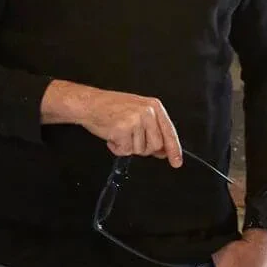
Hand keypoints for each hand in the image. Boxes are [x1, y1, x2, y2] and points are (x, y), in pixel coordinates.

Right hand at [43, 80, 180, 163]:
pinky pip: (125, 151)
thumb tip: (163, 151)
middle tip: (129, 137)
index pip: (169, 132)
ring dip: (127, 146)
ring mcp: (136, 120)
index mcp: (154, 106)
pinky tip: (112, 136)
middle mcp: (148, 112)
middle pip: (155, 145)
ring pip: (140, 150)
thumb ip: (153, 131)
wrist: (90, 103)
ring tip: (118, 132)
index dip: (174, 150)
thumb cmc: (111, 108)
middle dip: (142, 148)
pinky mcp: (123, 129)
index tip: (176, 162)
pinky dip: (117, 148)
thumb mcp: (138, 113)